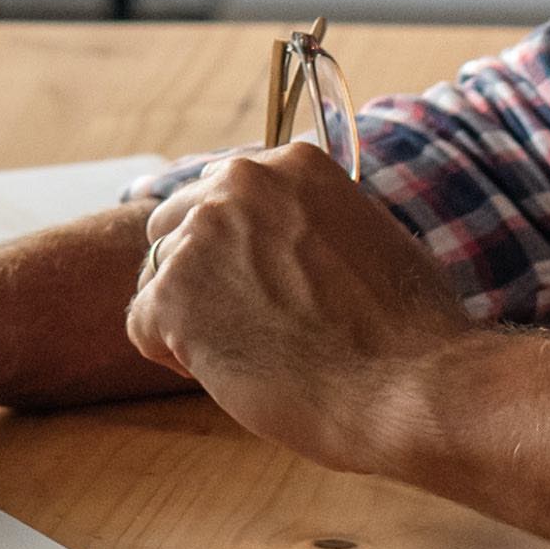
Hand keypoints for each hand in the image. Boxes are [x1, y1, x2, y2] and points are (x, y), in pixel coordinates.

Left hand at [124, 142, 473, 447]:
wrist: (407, 385)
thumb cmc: (407, 328)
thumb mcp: (367, 235)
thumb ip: (310, 223)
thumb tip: (281, 242)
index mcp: (292, 163)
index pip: (220, 193)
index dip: (233, 247)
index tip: (260, 284)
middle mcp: (240, 182)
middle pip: (172, 225)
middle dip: (200, 275)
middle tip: (252, 324)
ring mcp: (201, 235)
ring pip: (157, 279)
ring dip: (190, 318)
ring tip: (253, 352)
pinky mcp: (172, 294)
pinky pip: (142, 326)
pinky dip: (174, 357)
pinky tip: (232, 372)